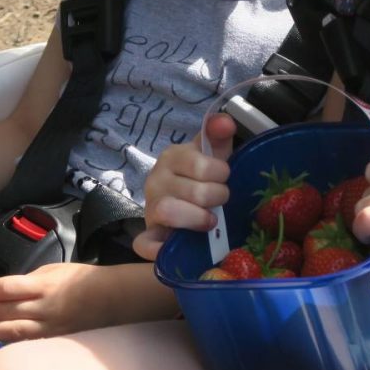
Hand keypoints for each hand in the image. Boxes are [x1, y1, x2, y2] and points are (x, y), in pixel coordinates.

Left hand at [0, 262, 104, 341]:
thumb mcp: (53, 269)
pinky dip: (6, 340)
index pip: (9, 289)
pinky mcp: (52, 339)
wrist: (110, 298)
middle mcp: (44, 307)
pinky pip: (24, 340)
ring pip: (12, 330)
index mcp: (45, 285)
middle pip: (6, 311)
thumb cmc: (80, 279)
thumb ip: (28, 280)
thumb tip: (2, 289)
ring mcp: (49, 326)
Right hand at [134, 112, 235, 259]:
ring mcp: (150, 209)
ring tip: (210, 222)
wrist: (183, 209)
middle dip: (216, 197)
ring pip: (169, 211)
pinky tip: (172, 249)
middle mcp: (156, 180)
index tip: (224, 176)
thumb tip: (225, 120)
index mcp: (172, 157)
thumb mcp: (212, 155)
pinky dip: (157, 249)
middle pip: (194, 191)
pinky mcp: (147, 236)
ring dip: (197, 218)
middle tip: (220, 200)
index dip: (220, 173)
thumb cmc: (200, 179)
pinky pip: (144, 244)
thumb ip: (218, 136)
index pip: (200, 163)